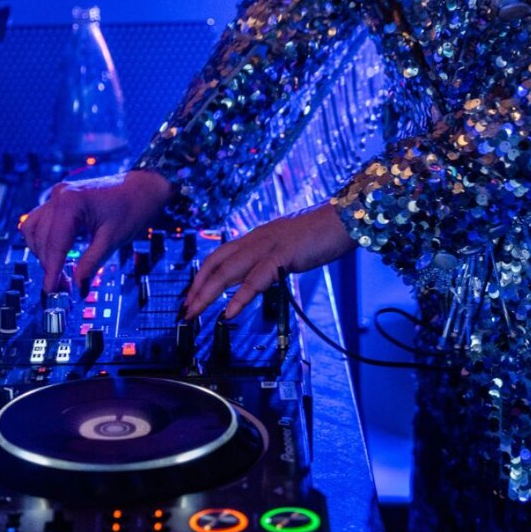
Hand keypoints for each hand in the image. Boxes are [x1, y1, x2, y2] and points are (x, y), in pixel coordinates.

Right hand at [21, 170, 171, 293]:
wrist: (143, 189)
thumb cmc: (133, 208)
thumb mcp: (112, 240)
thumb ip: (91, 264)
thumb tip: (78, 289)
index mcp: (71, 202)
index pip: (54, 243)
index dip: (51, 270)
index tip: (50, 290)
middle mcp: (59, 195)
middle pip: (42, 239)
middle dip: (49, 265)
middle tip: (62, 287)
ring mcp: (57, 195)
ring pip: (34, 230)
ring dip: (42, 253)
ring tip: (58, 272)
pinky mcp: (59, 200)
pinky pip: (39, 221)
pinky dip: (42, 239)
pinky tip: (54, 254)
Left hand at [182, 203, 355, 319]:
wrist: (345, 219)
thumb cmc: (321, 235)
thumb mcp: (287, 249)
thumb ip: (270, 262)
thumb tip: (257, 279)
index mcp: (255, 237)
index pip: (219, 256)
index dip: (202, 276)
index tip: (191, 296)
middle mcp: (255, 238)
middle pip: (215, 263)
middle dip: (196, 288)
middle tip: (185, 310)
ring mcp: (267, 245)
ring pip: (228, 271)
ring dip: (208, 294)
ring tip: (195, 313)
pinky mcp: (283, 254)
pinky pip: (256, 278)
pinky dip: (240, 297)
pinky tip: (229, 312)